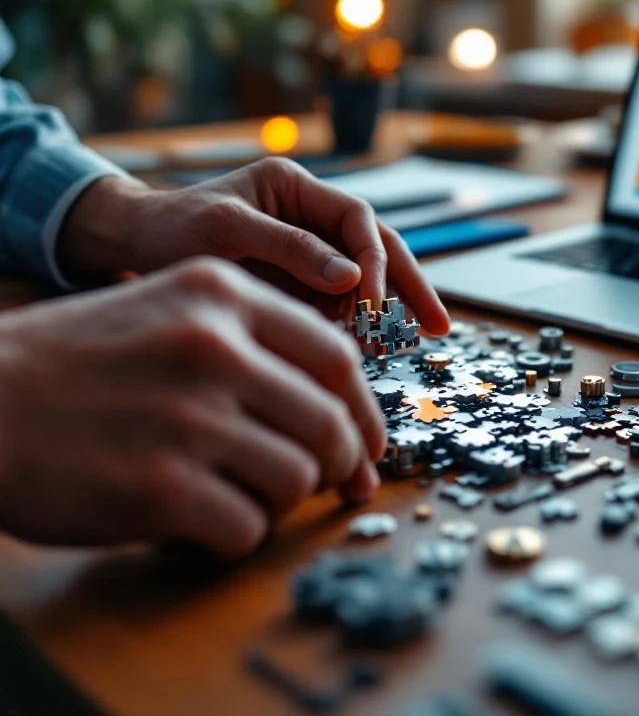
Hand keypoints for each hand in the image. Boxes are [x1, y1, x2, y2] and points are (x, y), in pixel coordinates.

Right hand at [0, 258, 386, 557]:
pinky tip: (202, 522)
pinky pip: (248, 528)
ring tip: (243, 494)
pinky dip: (236, 535)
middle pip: (330, 422)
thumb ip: (253, 344)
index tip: (367, 441)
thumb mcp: (166, 309)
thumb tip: (340, 407)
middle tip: (327, 481)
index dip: (364, 408)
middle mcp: (214, 349)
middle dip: (339, 462)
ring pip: (298, 477)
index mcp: (222, 296)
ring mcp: (188, 418)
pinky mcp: (161, 488)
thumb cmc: (77, 364)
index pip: (338, 356)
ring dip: (282, 499)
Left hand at [58, 157, 449, 332]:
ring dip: (383, 313)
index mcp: (295, 188)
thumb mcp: (225, 232)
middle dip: (410, 287)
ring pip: (363, 279)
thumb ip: (289, 250)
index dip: (374, 260)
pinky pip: (337, 303)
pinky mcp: (297, 279)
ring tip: (396, 346)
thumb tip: (350, 279)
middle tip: (441, 327)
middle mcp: (309, 214)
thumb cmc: (168, 228)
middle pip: (378, 247)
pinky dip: (351, 327)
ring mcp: (306, 248)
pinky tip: (360, 350)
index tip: (374, 302)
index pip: (357, 219)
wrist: (131, 243)